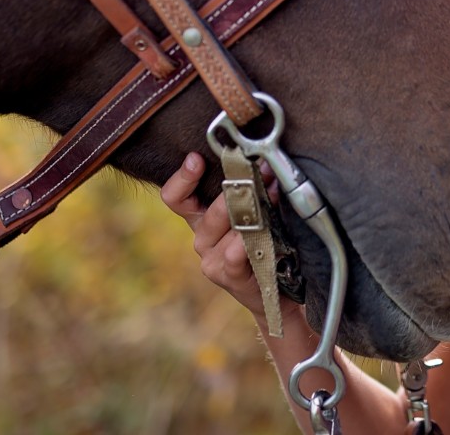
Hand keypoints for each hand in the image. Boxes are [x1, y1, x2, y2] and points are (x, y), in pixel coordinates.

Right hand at [161, 151, 274, 318]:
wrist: (274, 291)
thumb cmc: (262, 244)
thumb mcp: (250, 215)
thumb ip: (248, 191)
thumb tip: (262, 161)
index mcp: (201, 218)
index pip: (175, 197)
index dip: (182, 178)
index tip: (196, 158)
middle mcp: (201, 238)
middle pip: (210, 209)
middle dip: (239, 186)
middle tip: (262, 169)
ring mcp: (211, 259)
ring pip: (225, 227)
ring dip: (251, 208)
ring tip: (272, 192)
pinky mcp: (227, 276)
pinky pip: (234, 253)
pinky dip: (248, 240)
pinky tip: (261, 231)